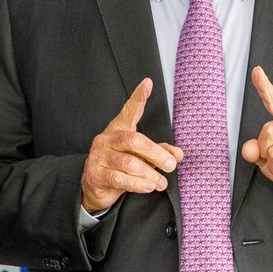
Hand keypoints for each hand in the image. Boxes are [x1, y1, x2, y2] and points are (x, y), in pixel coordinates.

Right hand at [80, 78, 182, 213]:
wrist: (94, 188)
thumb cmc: (119, 167)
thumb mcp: (141, 157)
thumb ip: (159, 152)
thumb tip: (178, 154)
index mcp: (118, 129)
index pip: (129, 111)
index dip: (138, 98)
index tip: (147, 83)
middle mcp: (107, 139)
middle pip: (134, 140)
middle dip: (156, 153)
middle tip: (170, 165)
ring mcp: (99, 156)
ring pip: (129, 162)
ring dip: (149, 174)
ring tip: (161, 182)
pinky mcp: (96, 174)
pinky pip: (119, 178)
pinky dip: (137, 184)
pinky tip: (148, 187)